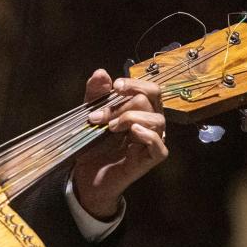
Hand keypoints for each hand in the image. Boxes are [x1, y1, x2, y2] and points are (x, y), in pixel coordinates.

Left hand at [71, 69, 167, 219]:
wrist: (87, 174)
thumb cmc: (93, 142)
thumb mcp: (90, 113)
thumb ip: (95, 93)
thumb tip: (101, 72)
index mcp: (141, 109)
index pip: (150, 88)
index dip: (134, 84)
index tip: (114, 87)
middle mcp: (151, 122)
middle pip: (150, 100)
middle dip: (121, 104)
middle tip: (98, 117)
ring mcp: (154, 140)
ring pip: (157, 120)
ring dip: (130, 118)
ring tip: (110, 127)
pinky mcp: (152, 159)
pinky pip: (159, 145)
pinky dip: (147, 136)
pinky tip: (131, 132)